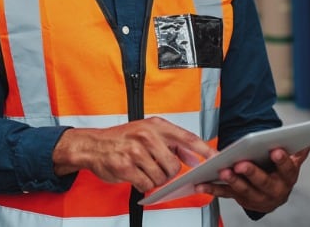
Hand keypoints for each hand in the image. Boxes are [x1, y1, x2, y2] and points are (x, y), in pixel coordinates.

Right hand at [52, 117, 216, 191]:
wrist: (93, 145)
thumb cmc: (122, 139)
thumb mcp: (148, 133)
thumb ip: (173, 144)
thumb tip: (193, 157)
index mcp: (156, 125)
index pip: (187, 137)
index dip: (204, 149)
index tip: (216, 158)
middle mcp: (146, 135)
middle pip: (173, 165)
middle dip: (168, 172)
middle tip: (157, 168)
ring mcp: (135, 151)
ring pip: (160, 177)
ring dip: (154, 179)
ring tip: (143, 170)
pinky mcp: (126, 166)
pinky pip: (146, 184)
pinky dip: (143, 185)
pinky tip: (136, 176)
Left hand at [194, 145, 309, 212]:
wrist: (272, 197)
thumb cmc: (280, 174)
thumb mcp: (291, 163)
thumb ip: (299, 151)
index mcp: (288, 179)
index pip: (287, 170)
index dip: (282, 160)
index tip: (275, 150)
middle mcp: (274, 191)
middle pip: (263, 182)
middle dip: (252, 173)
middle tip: (241, 163)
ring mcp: (256, 198)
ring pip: (244, 190)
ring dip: (232, 181)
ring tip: (223, 170)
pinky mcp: (240, 199)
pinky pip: (225, 194)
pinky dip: (212, 189)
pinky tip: (201, 184)